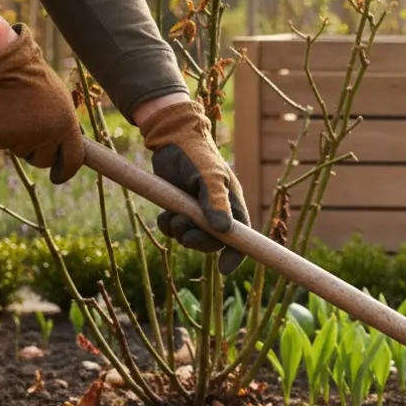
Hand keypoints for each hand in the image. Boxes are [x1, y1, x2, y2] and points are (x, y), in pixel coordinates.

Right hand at [0, 23, 84, 184]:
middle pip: (43, 161)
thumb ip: (64, 127)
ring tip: (17, 114)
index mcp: (68, 126)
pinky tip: (2, 113)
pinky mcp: (3, 136)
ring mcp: (26, 137)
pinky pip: (1, 144)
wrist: (7, 65)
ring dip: (17, 139)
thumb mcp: (61, 103)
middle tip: (30, 134)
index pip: (72, 160)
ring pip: (20, 152)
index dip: (65, 172)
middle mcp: (50, 135)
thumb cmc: (35, 81)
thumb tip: (66, 150)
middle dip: (37, 153)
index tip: (58, 177)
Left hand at [136, 100, 250, 274]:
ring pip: (192, 235)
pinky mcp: (179, 207)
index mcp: (232, 203)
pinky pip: (175, 228)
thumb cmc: (196, 154)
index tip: (225, 269)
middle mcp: (218, 209)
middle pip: (214, 241)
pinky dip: (168, 226)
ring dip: (180, 232)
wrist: (171, 137)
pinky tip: (164, 214)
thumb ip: (215, 203)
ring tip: (172, 217)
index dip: (236, 254)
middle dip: (199, 242)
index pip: (241, 235)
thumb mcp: (209, 178)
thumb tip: (223, 231)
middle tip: (184, 235)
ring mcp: (197, 209)